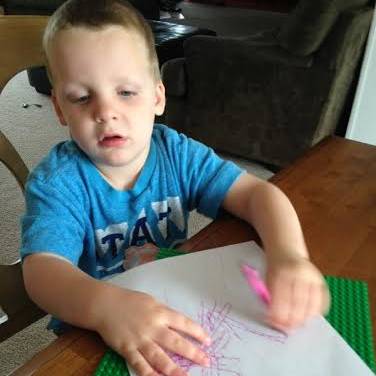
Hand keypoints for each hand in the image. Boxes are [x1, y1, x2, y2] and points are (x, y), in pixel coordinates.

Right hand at [95, 286, 210, 375]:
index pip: (184, 323)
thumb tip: (178, 324)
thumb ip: (164, 313)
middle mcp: (153, 327)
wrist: (105, 304)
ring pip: (160, 357)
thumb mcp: (151, 301)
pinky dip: (149, 374)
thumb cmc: (130, 301)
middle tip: (206, 361)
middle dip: (192, 353)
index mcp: (160, 312)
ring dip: (174, 369)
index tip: (208, 341)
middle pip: (176, 342)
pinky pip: (140, 364)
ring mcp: (140, 339)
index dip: (197, 332)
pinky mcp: (127, 349)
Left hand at [265, 254, 329, 331]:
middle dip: (292, 319)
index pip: (282, 297)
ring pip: (311, 303)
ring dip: (304, 318)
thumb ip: (271, 298)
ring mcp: (312, 275)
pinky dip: (315, 311)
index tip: (274, 323)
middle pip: (298, 302)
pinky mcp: (321, 279)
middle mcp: (298, 273)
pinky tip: (308, 317)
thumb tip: (275, 320)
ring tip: (296, 325)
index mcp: (281, 271)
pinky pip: (322, 300)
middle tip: (286, 329)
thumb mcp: (267, 279)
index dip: (279, 313)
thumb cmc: (274, 268)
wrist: (285, 250)